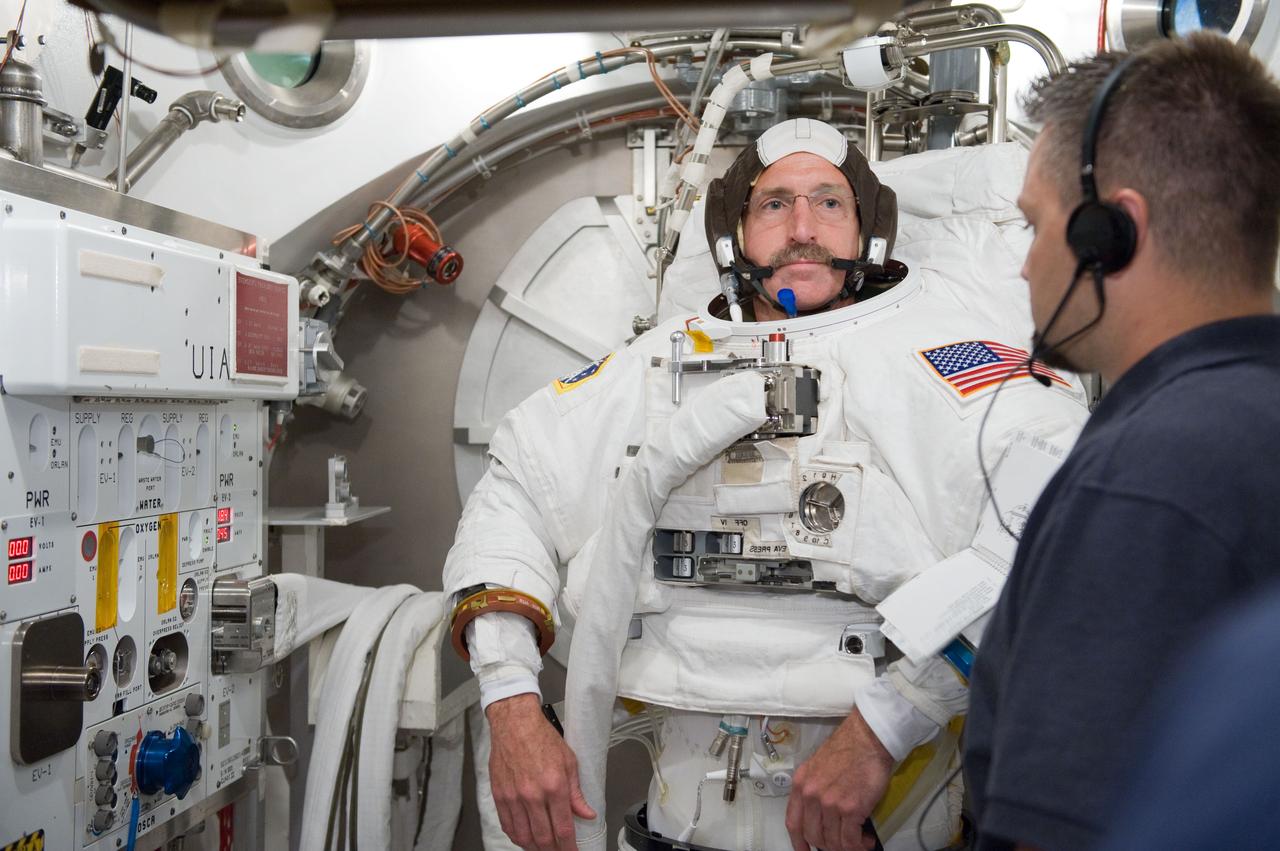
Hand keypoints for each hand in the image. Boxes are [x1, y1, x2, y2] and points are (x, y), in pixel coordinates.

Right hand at [486, 693, 596, 850]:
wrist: (514, 723)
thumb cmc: (541, 737)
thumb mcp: (569, 761)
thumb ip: (576, 793)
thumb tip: (586, 813)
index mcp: (554, 786)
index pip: (563, 828)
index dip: (569, 847)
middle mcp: (533, 794)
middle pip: (543, 838)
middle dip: (553, 850)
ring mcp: (514, 797)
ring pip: (524, 836)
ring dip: (535, 847)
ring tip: (543, 847)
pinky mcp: (500, 795)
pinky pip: (508, 825)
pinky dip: (517, 837)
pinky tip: (524, 838)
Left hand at [785, 708, 894, 850]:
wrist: (867, 738)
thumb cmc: (847, 748)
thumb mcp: (817, 766)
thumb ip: (812, 789)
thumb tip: (818, 815)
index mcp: (801, 784)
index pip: (793, 822)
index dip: (798, 842)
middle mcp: (811, 795)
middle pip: (813, 835)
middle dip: (828, 845)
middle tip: (841, 843)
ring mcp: (830, 802)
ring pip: (833, 841)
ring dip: (847, 847)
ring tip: (858, 842)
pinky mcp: (851, 808)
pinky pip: (850, 840)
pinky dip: (859, 845)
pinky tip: (866, 840)